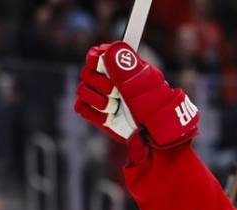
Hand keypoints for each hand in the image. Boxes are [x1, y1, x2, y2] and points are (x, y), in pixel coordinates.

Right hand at [74, 42, 199, 148]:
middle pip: (86, 73)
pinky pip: (81, 107)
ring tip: (116, 107)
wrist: (155, 133)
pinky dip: (95, 113)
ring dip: (100, 100)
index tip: (106, 68)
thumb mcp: (143, 84)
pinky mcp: (95, 112)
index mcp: (119, 65)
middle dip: (102, 85)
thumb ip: (126, 67)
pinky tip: (110, 116)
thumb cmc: (154, 105)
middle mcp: (107, 78)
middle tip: (117, 93)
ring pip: (82, 90)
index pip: (96, 54)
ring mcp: (100, 95)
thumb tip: (112, 49)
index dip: (97, 60)